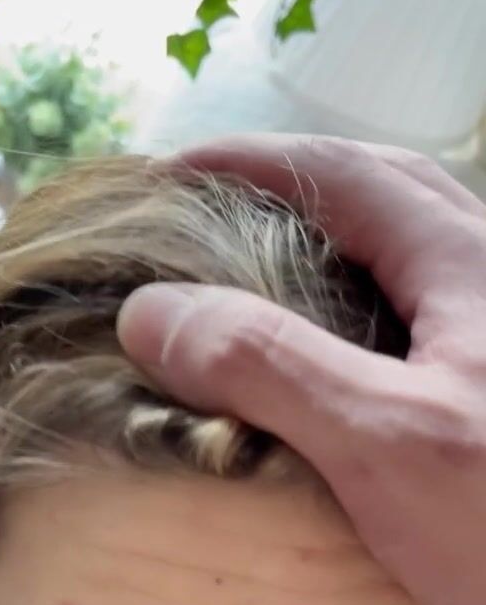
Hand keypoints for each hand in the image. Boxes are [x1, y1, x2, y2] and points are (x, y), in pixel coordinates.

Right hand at [118, 135, 485, 604]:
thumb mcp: (387, 443)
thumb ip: (269, 366)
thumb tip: (150, 309)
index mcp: (471, 263)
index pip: (343, 173)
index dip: (248, 161)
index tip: (168, 174)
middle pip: (387, 193)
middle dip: (294, 185)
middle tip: (213, 211)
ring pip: (411, 255)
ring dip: (331, 244)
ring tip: (261, 275)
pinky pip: (422, 318)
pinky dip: (358, 310)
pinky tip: (335, 359)